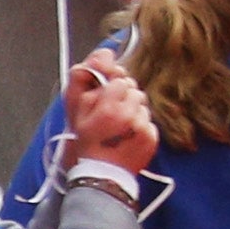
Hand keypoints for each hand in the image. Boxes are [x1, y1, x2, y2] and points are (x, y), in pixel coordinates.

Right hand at [62, 52, 157, 172]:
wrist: (100, 176)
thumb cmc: (86, 142)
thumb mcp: (77, 111)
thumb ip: (85, 79)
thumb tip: (104, 52)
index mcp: (108, 108)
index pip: (121, 80)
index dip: (113, 88)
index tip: (106, 99)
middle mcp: (128, 116)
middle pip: (135, 90)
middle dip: (124, 97)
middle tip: (112, 113)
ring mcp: (142, 127)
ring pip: (143, 104)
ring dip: (133, 110)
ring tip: (119, 127)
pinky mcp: (152, 137)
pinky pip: (149, 121)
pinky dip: (140, 126)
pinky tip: (127, 136)